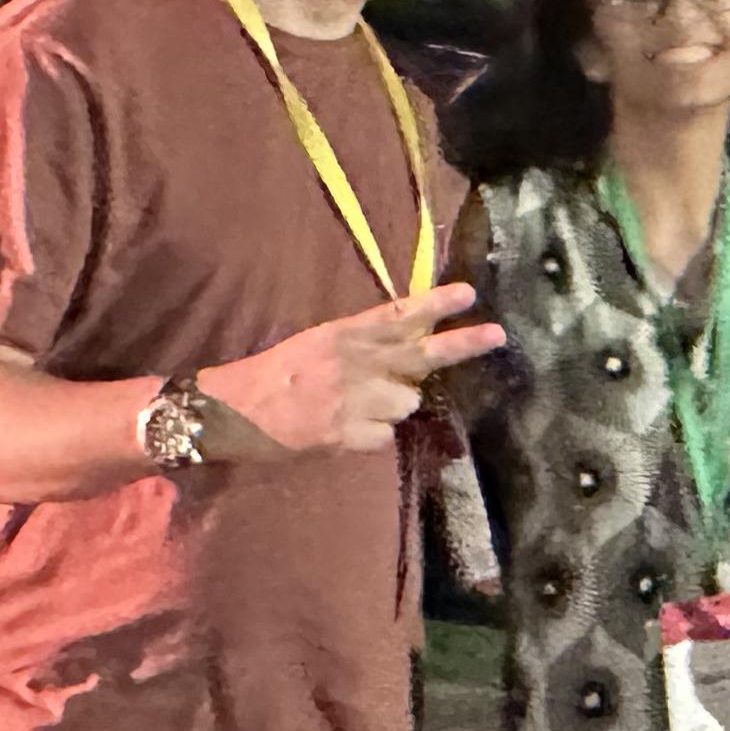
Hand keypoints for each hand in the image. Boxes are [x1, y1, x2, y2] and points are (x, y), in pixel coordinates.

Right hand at [204, 284, 505, 455]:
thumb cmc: (273, 375)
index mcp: (342, 334)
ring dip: (395, 405)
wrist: (231, 411)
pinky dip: (372, 435)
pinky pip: (385, 435)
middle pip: (420, 353)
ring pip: (408, 401)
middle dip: (462, 345)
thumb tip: (409, 355)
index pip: (397, 315)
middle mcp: (353, 362)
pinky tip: (345, 430)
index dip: (435, 305)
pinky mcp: (347, 434)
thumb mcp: (316, 345)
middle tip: (497, 336)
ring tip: (360, 406)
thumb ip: (361, 346)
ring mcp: (352, 400)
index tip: (469, 295)